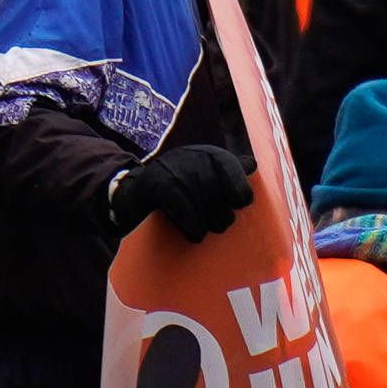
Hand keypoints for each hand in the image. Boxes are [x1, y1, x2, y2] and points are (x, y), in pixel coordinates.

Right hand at [106, 138, 254, 242]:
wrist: (133, 195)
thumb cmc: (178, 190)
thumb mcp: (204, 175)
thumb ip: (229, 172)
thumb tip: (252, 164)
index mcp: (210, 154)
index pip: (235, 169)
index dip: (239, 192)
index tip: (236, 205)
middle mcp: (194, 156)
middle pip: (219, 193)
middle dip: (221, 216)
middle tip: (216, 224)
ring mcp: (174, 168)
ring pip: (203, 205)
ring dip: (204, 225)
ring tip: (201, 230)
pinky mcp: (157, 183)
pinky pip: (184, 208)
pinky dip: (191, 225)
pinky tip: (193, 233)